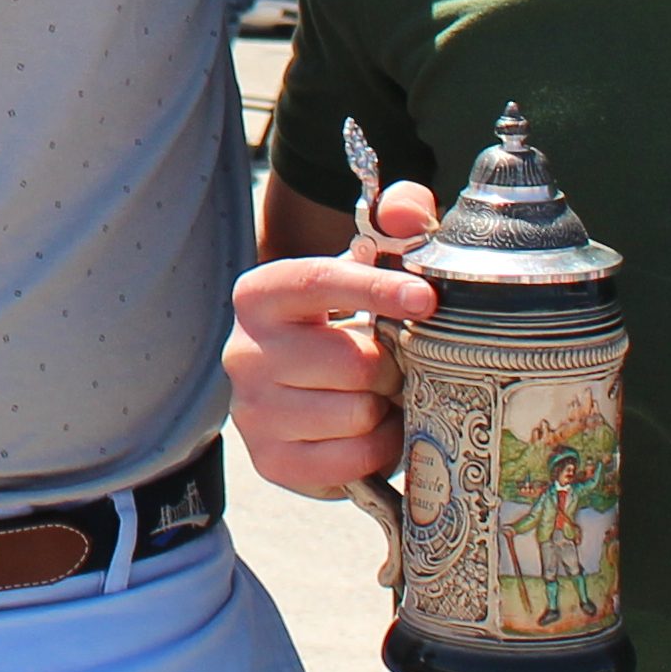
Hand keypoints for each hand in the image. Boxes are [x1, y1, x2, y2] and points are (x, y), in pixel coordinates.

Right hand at [224, 179, 440, 498]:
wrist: (309, 394)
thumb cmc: (347, 323)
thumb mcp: (368, 267)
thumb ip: (394, 221)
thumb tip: (405, 210)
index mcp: (260, 294)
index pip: (319, 281)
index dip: (376, 287)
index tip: (427, 298)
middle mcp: (243, 351)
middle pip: (352, 361)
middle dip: (391, 367)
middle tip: (395, 366)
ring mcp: (251, 410)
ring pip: (355, 414)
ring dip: (385, 410)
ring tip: (379, 398)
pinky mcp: (270, 461)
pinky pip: (350, 460)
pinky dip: (375, 449)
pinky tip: (369, 431)